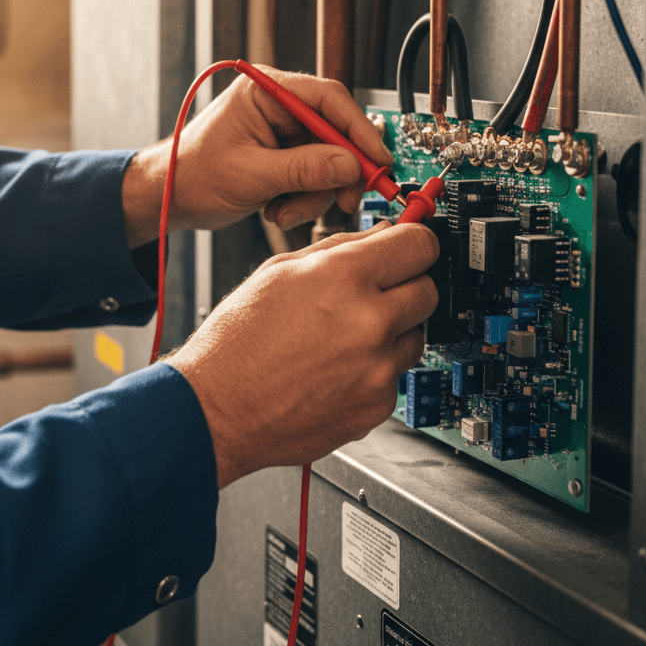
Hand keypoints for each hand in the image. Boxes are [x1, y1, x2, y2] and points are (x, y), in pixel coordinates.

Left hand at [121, 65, 392, 247]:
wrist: (171, 199)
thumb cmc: (192, 176)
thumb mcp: (250, 175)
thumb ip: (302, 170)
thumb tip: (349, 165)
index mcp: (266, 92)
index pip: (328, 99)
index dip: (358, 130)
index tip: (377, 160)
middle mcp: (279, 107)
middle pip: (335, 133)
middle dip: (339, 173)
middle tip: (346, 201)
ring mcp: (283, 133)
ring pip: (328, 162)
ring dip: (314, 195)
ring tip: (283, 213)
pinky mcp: (285, 157)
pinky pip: (314, 178)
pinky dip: (303, 200)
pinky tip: (276, 211)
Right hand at [165, 221, 438, 488]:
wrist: (217, 409)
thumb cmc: (236, 342)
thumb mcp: (278, 271)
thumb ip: (339, 248)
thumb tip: (381, 236)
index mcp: (345, 278)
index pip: (420, 244)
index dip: (414, 241)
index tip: (410, 246)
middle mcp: (370, 323)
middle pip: (428, 290)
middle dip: (406, 285)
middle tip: (375, 292)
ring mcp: (378, 370)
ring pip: (415, 336)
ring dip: (391, 331)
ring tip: (343, 337)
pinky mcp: (376, 407)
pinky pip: (393, 375)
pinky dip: (373, 370)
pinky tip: (334, 369)